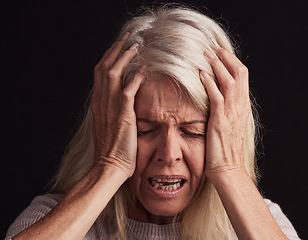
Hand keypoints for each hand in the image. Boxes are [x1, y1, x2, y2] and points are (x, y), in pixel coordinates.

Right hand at [90, 33, 144, 177]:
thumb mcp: (106, 125)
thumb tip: (119, 100)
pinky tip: (143, 69)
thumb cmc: (111, 149)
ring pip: (114, 73)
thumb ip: (110, 110)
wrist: (108, 166)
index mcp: (97, 103)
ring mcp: (110, 107)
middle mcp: (101, 101)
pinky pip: (128, 90)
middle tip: (128, 38)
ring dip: (125, 57)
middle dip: (116, 50)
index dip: (109, 57)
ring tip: (136, 46)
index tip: (118, 47)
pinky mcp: (123, 115)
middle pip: (104, 67)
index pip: (100, 72)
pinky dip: (135, 78)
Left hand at [200, 46, 250, 180]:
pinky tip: (200, 74)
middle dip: (225, 57)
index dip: (231, 61)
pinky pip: (216, 96)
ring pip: (229, 80)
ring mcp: (232, 112)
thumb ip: (226, 108)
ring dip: (217, 65)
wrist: (227, 168)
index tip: (219, 52)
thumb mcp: (229, 124)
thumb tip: (217, 95)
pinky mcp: (220, 120)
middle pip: (239, 73)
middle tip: (212, 48)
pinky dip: (209, 83)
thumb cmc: (225, 148)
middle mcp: (240, 106)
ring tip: (206, 54)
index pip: (242, 76)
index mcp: (242, 106)